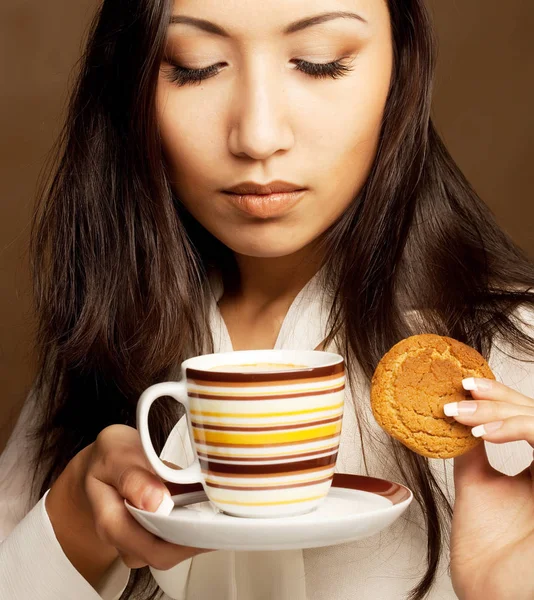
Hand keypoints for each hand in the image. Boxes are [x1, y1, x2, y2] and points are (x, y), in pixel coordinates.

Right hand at [47, 425, 209, 587]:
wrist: (103, 459)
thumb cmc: (108, 457)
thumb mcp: (115, 455)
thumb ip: (133, 478)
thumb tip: (158, 503)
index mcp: (113, 523)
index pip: (153, 550)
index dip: (185, 543)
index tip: (209, 523)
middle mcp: (127, 538)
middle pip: (168, 554)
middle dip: (197, 537)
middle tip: (223, 515)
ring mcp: (142, 536)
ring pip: (174, 546)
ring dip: (198, 529)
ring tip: (219, 507)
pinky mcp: (155, 528)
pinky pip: (177, 533)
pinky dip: (195, 520)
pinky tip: (209, 503)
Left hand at [446, 378, 533, 599]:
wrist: (489, 589)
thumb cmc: (488, 548)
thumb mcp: (478, 482)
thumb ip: (473, 447)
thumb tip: (457, 411)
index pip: (532, 419)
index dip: (503, 396)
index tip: (466, 385)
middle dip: (499, 398)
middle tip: (462, 392)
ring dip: (502, 411)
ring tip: (461, 414)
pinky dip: (517, 428)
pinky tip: (482, 433)